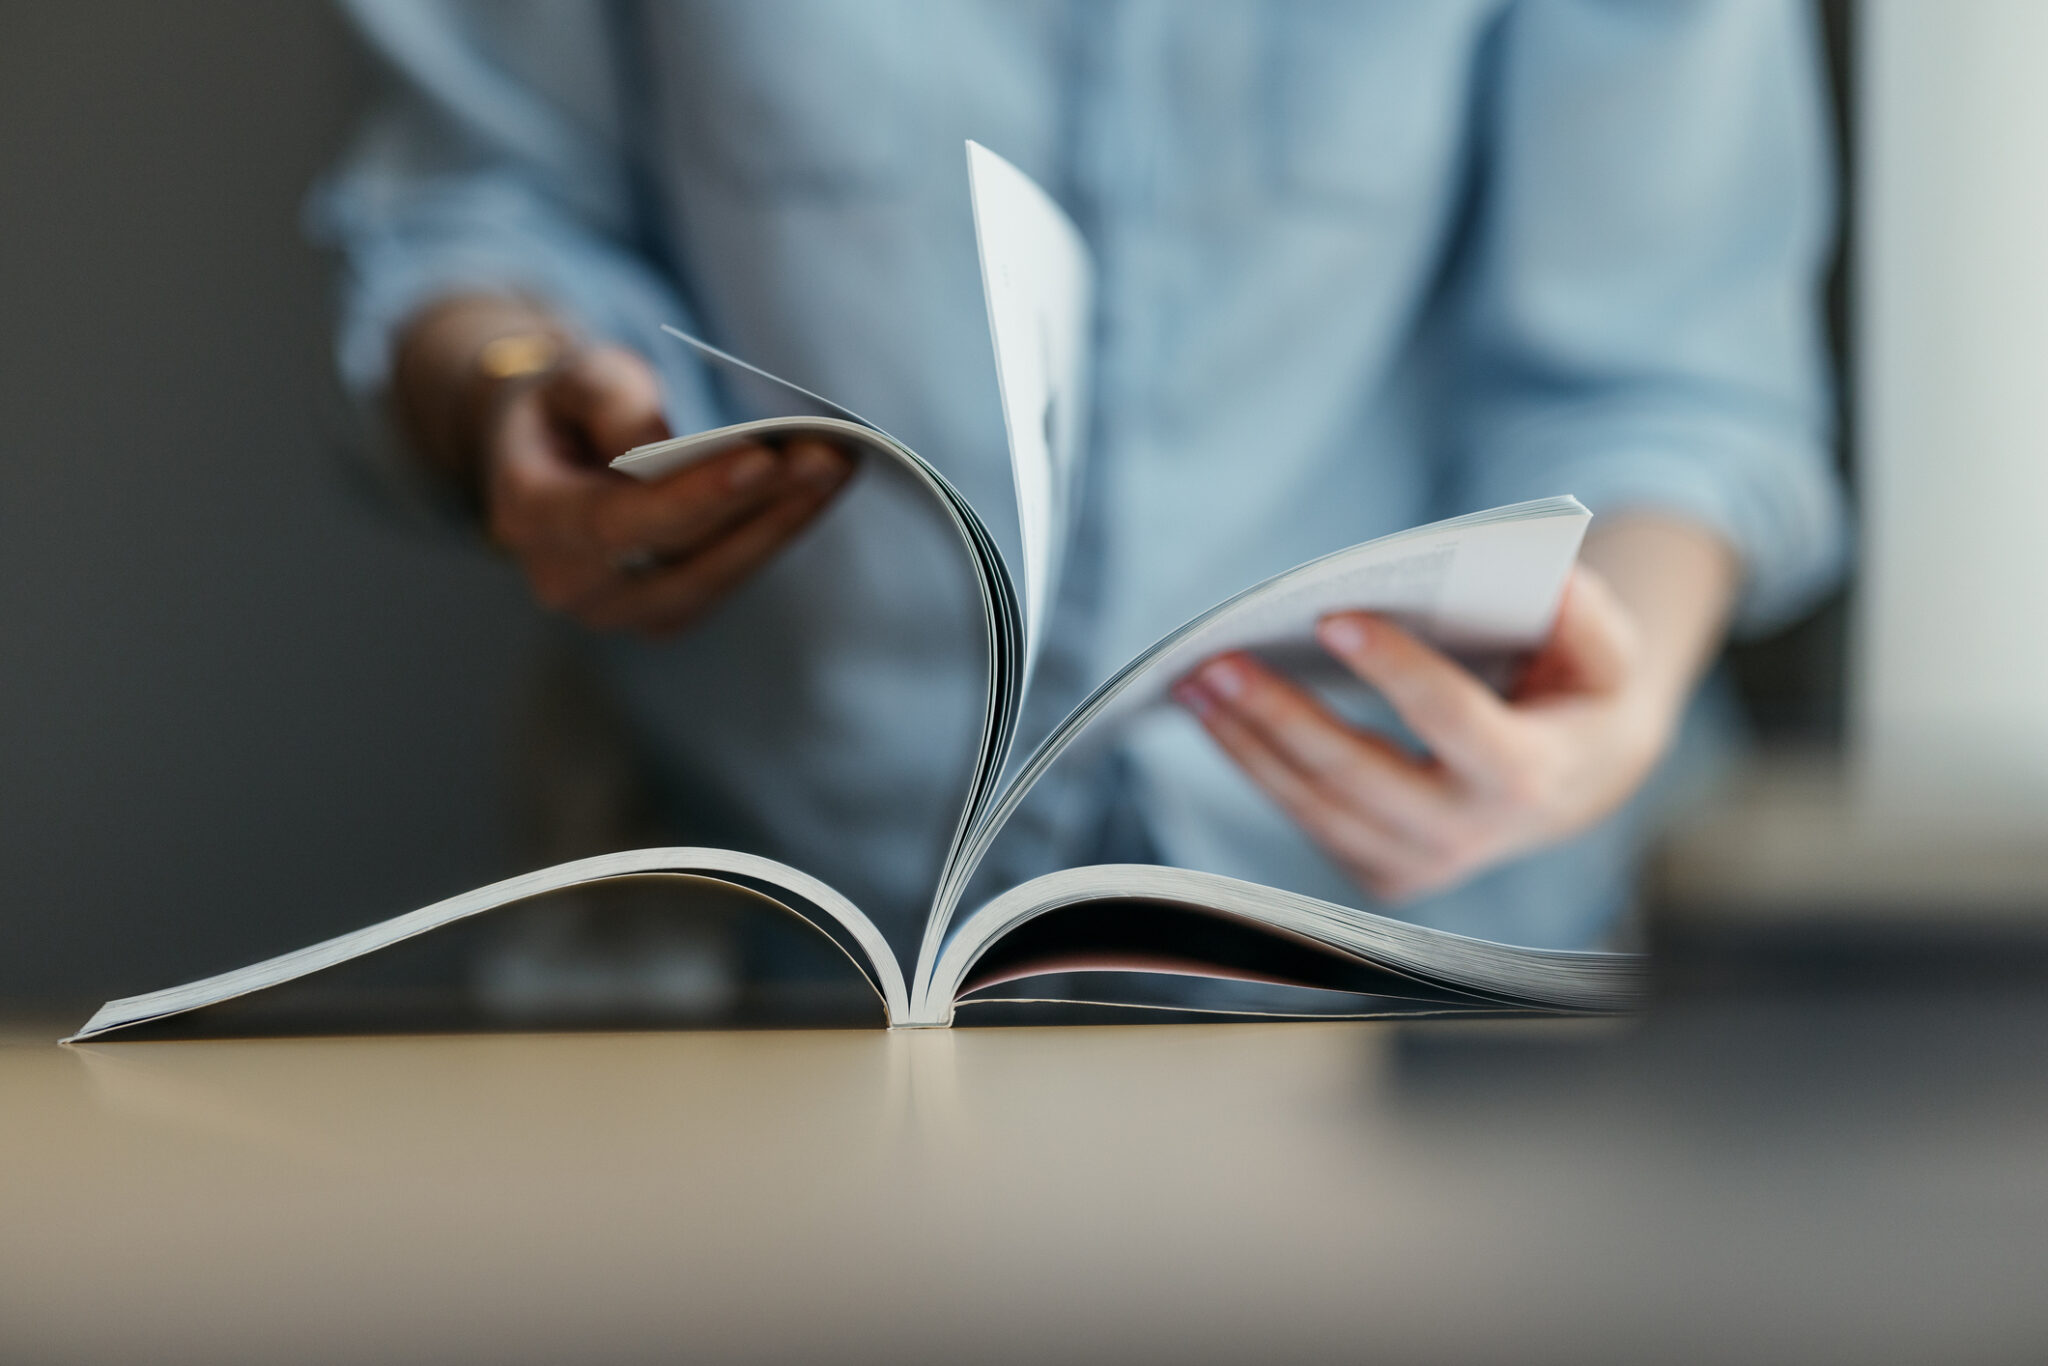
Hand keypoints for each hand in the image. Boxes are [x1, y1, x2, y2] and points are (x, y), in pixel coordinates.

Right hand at [391, 296, 852, 636]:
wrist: (552, 450)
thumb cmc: (566, 405)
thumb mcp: (573, 375)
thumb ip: (610, 400)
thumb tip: (662, 441)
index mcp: (530, 518)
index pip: (620, 520)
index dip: (695, 495)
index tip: (763, 458)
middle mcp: (570, 582)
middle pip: (681, 559)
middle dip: (761, 507)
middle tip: (831, 456)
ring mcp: (619, 609)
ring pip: (714, 577)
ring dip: (782, 522)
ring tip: (838, 467)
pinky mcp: (665, 611)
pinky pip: (727, 578)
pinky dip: (774, 532)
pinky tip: (817, 491)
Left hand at [1170, 558, 1707, 903]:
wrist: (1577, 784)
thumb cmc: (1581, 695)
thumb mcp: (1607, 651)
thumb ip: (1582, 616)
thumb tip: (1543, 579)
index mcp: (1527, 778)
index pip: (1451, 720)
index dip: (1393, 669)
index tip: (1332, 616)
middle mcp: (1467, 837)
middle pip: (1354, 775)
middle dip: (1278, 715)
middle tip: (1216, 661)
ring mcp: (1418, 867)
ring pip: (1312, 804)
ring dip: (1244, 742)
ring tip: (1192, 681)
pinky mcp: (1379, 873)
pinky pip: (1304, 815)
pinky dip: (1255, 762)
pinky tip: (1215, 711)